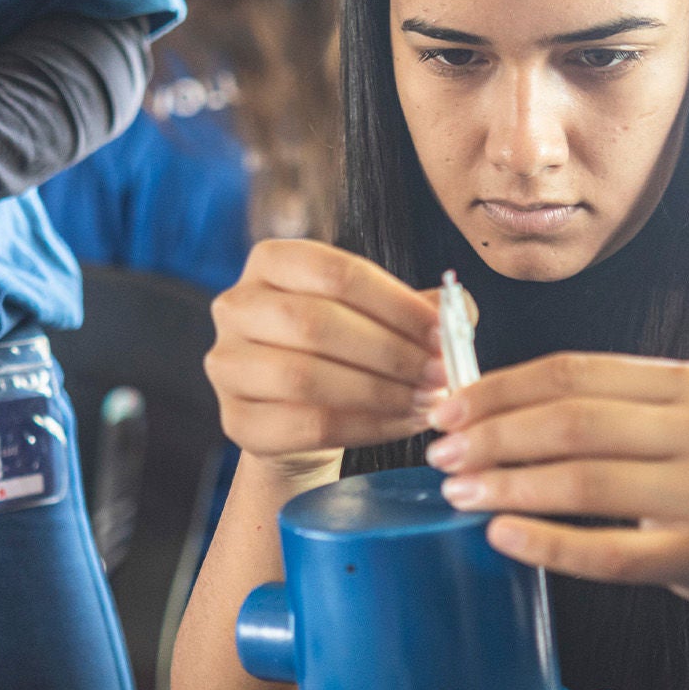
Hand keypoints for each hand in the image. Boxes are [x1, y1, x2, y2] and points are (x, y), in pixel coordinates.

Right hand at [204, 240, 448, 478]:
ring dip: (379, 393)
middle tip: (440, 376)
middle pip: (315, 323)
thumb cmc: (346, 353)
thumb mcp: (380, 318)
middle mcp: (236, 306)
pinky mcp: (236, 420)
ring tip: (426, 403)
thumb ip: (420, 309)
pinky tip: (402, 426)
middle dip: (389, 352)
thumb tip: (461, 308)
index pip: (337, 273)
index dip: (396, 304)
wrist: (301, 420)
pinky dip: (364, 427)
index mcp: (272, 262)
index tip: (442, 334)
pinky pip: (305, 426)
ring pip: (305, 378)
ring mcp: (226, 364)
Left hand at [423, 353, 688, 618]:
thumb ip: (601, 410)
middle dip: (492, 437)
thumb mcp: (672, 425)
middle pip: (572, 421)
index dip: (499, 390)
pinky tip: (503, 536)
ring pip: (585, 480)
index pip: (573, 373)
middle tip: (441, 455)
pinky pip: (610, 552)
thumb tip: (483, 406)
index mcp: (685, 384)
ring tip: (458, 495)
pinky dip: (548, 544)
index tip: (446, 409)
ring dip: (507, 485)